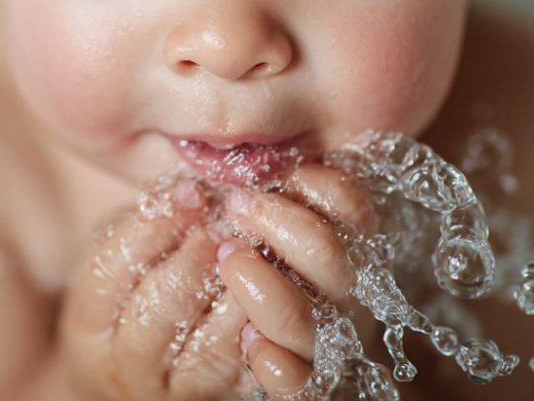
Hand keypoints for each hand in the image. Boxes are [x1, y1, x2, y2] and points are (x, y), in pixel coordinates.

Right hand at [60, 180, 248, 400]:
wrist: (144, 374)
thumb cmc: (135, 297)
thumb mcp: (123, 259)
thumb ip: (147, 225)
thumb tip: (192, 186)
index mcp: (88, 322)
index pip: (110, 269)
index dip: (152, 226)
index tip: (190, 192)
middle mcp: (125, 365)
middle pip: (157, 314)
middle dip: (194, 262)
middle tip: (223, 226)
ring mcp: (175, 391)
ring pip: (208, 350)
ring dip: (236, 297)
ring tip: (253, 254)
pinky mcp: (220, 400)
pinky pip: (248, 375)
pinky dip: (266, 339)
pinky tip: (272, 298)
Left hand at [217, 163, 378, 397]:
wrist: (180, 329)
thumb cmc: (217, 246)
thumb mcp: (236, 204)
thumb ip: (256, 183)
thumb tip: (253, 155)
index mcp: (338, 240)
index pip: (353, 207)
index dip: (318, 184)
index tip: (275, 171)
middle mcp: (340, 291)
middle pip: (335, 257)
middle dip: (283, 225)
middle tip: (238, 207)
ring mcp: (321, 339)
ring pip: (313, 320)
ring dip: (269, 288)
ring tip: (228, 260)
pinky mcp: (294, 382)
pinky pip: (301, 382)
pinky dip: (279, 364)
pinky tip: (253, 344)